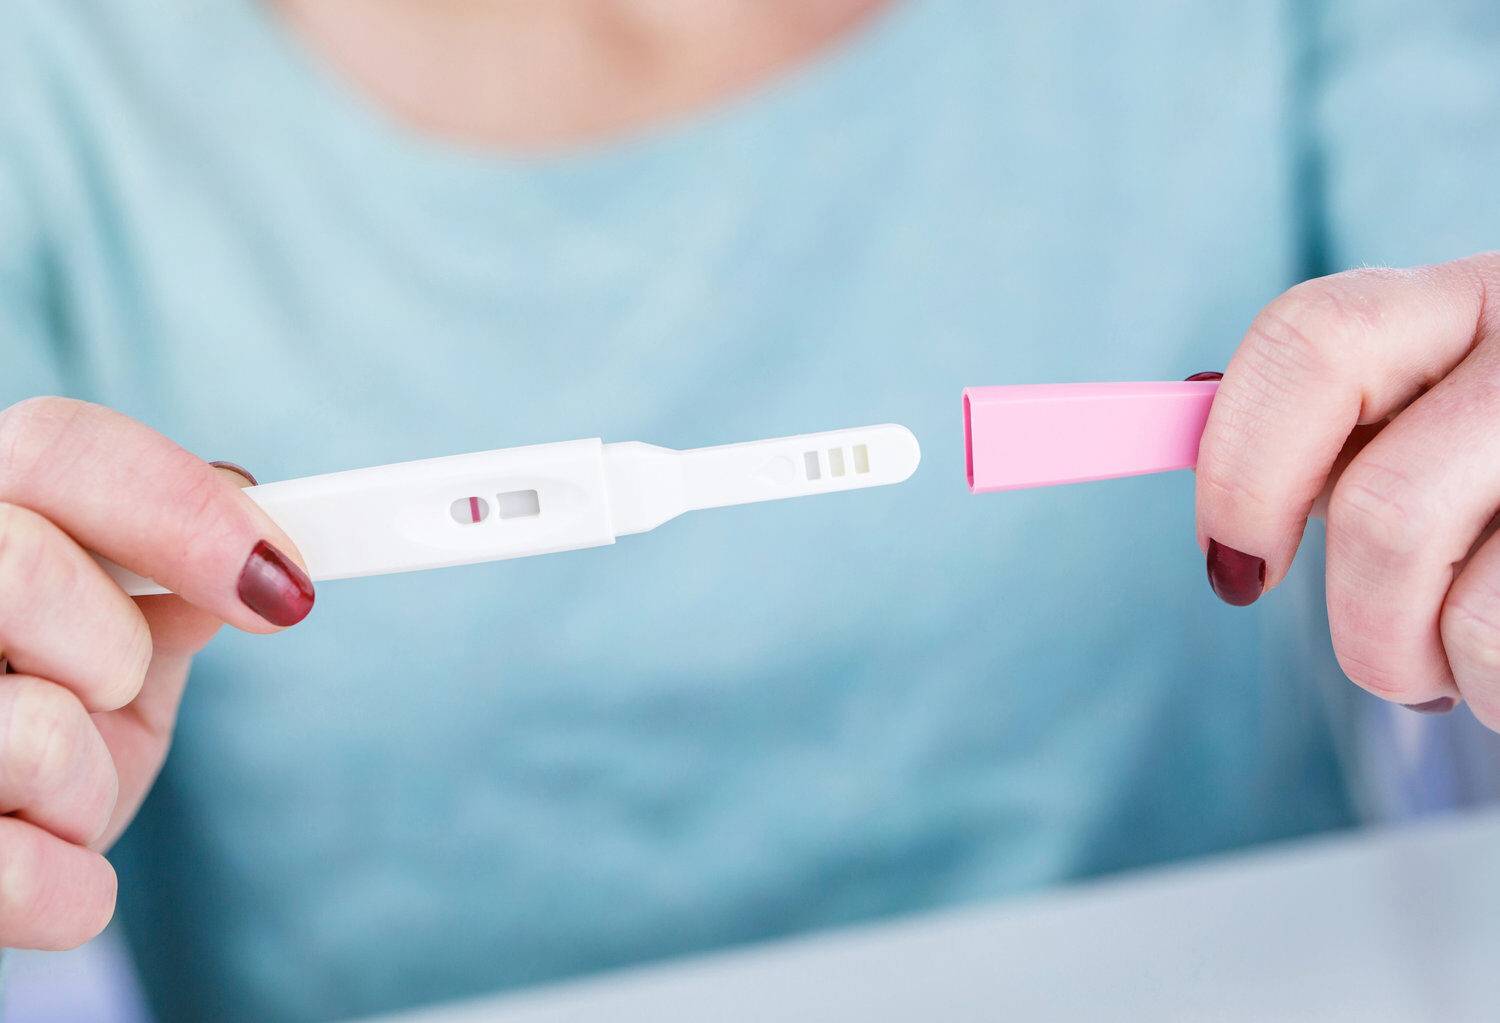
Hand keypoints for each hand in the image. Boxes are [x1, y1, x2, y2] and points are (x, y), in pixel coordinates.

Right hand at [0, 397, 313, 948]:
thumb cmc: (30, 748)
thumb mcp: (101, 658)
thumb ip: (158, 596)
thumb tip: (261, 560)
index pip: (56, 448)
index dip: (183, 509)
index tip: (284, 587)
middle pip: (24, 568)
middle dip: (113, 649)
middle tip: (107, 691)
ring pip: (39, 731)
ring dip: (87, 787)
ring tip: (48, 795)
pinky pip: (20, 873)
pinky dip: (69, 888)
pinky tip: (40, 867)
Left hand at [1195, 252, 1499, 726]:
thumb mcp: (1438, 420)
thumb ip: (1338, 437)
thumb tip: (1182, 497)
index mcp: (1470, 298)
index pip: (1311, 342)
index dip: (1241, 469)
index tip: (1232, 567)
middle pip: (1382, 509)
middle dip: (1359, 627)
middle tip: (1389, 663)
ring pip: (1475, 623)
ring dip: (1453, 679)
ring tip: (1489, 662)